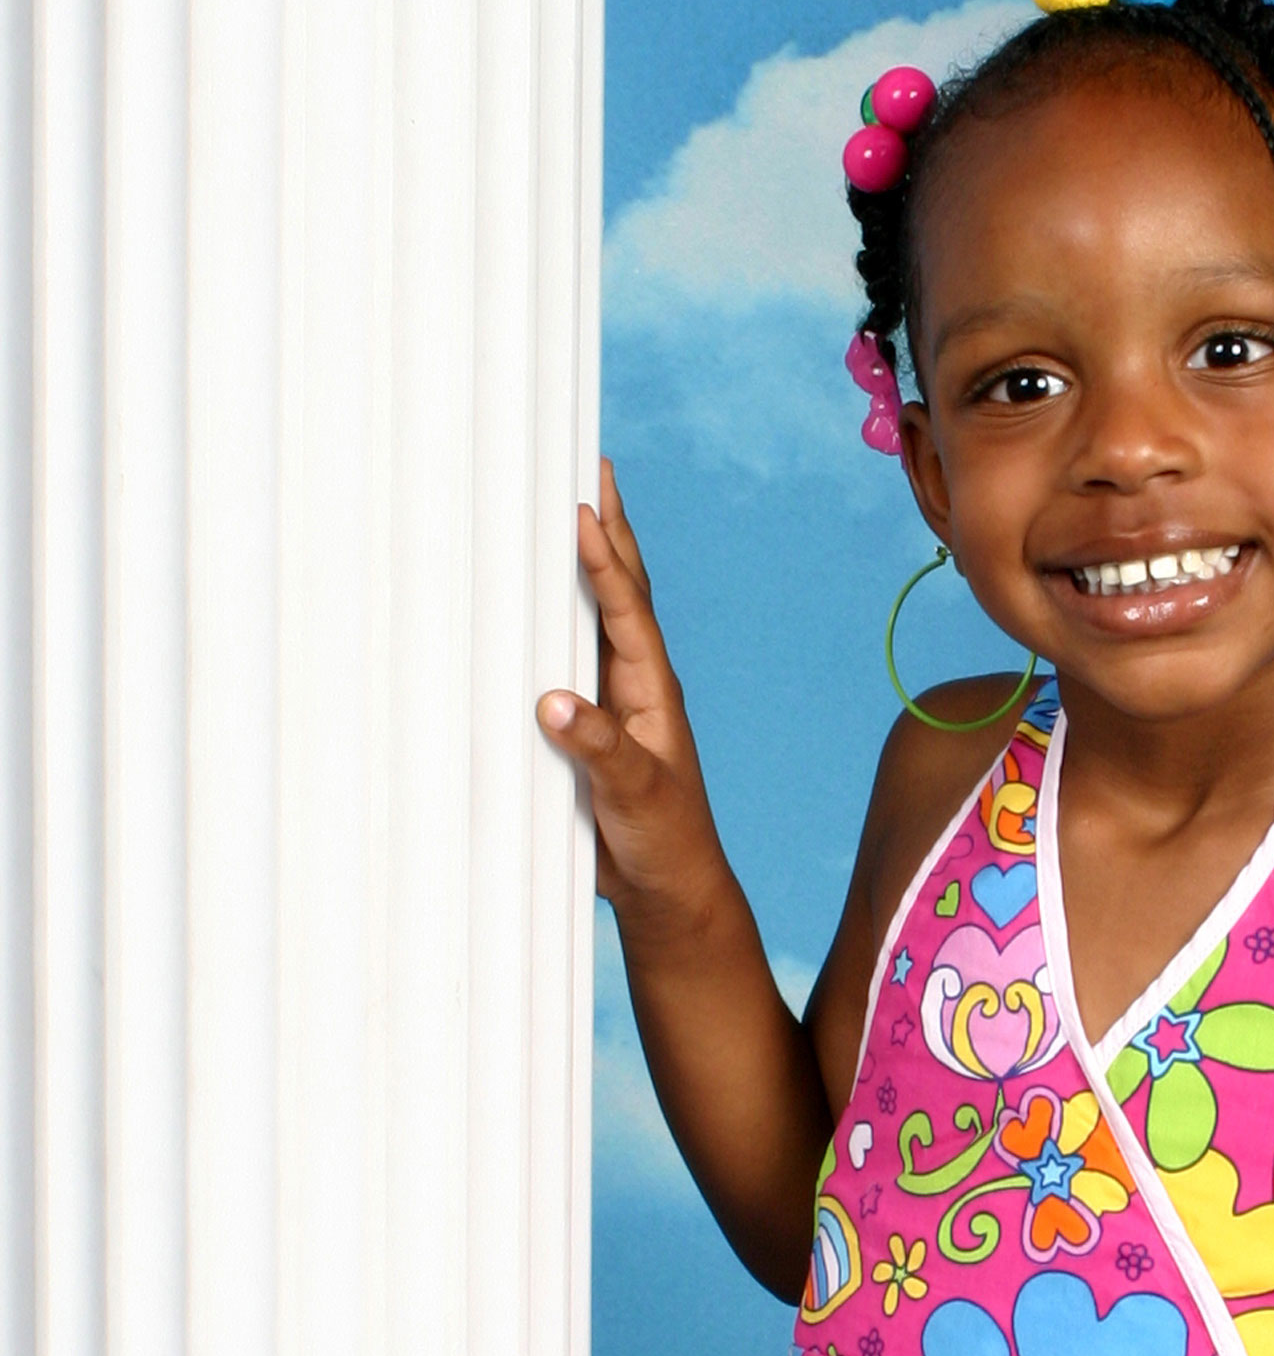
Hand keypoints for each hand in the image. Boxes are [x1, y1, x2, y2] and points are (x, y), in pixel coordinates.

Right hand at [536, 460, 729, 927]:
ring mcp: (609, 701)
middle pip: (619, 591)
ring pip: (590, 618)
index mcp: (653, 690)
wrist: (667, 890)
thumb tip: (552, 701)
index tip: (583, 507)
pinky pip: (562, 659)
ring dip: (577, 564)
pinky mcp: (585, 726)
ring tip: (563, 506)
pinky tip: (523, 600)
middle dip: (606, 529)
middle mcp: (633, 683)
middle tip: (591, 465)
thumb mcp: (635, 796)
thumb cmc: (665, 843)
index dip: (605, 559)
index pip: (628, 610)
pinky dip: (545, 622)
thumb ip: (598, 749)